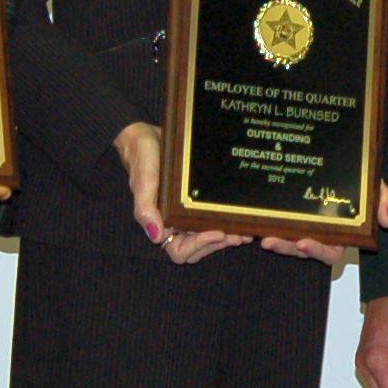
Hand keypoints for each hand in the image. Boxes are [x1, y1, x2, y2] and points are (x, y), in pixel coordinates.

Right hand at [114, 121, 249, 264]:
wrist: (146, 137)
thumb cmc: (142, 159)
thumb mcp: (144, 181)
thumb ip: (145, 209)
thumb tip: (156, 236)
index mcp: (160, 224)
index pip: (180, 251)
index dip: (199, 246)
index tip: (217, 233)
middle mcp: (174, 225)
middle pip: (198, 250)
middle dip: (218, 245)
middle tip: (238, 235)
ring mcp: (186, 215)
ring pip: (208, 238)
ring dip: (226, 238)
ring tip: (244, 232)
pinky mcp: (197, 204)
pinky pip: (212, 220)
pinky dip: (226, 223)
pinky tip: (241, 219)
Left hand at [262, 180, 387, 266]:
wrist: (344, 159)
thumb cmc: (358, 178)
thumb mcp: (374, 184)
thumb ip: (383, 198)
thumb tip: (386, 218)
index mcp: (340, 233)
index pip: (330, 251)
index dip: (316, 250)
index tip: (303, 241)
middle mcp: (319, 233)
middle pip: (302, 249)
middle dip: (286, 247)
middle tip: (271, 239)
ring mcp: (301, 225)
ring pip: (285, 240)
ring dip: (273, 239)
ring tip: (260, 233)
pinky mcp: (285, 217)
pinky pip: (275, 225)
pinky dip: (264, 225)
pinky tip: (253, 223)